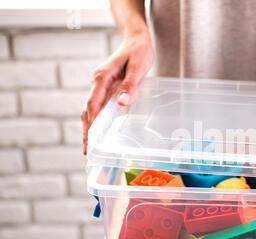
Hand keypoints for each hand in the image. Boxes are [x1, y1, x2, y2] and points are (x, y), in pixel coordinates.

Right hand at [81, 33, 152, 153]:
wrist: (136, 39)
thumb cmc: (138, 52)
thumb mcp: (137, 67)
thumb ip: (130, 85)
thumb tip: (122, 102)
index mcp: (102, 77)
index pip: (93, 103)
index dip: (92, 122)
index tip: (91, 139)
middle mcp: (98, 82)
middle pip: (88, 110)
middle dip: (87, 130)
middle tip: (87, 151)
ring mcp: (101, 85)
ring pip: (91, 109)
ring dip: (89, 127)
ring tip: (90, 147)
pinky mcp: (106, 87)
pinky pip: (98, 106)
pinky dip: (96, 119)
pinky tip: (98, 130)